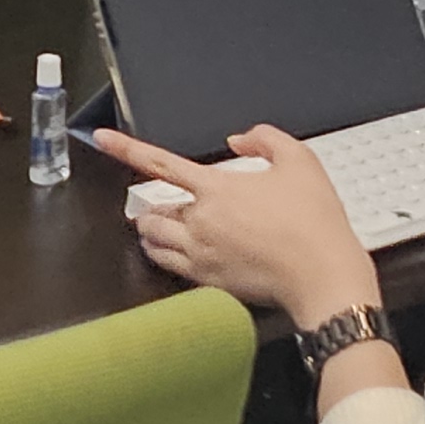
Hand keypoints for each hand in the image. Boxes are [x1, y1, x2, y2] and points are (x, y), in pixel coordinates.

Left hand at [88, 124, 382, 331]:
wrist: (324, 277)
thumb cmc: (315, 221)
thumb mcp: (299, 160)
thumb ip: (265, 139)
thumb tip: (239, 139)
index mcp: (217, 189)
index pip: (159, 164)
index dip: (125, 148)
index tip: (100, 138)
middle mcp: (201, 223)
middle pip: (153, 212)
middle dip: (152, 208)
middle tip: (162, 208)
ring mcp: (203, 257)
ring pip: (155, 243)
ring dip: (154, 233)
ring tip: (166, 229)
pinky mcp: (210, 284)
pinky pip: (172, 269)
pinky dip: (168, 257)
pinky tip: (185, 253)